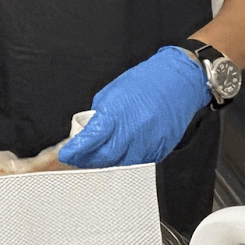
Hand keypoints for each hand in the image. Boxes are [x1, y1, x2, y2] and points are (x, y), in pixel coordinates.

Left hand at [59, 46, 209, 167]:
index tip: (66, 154)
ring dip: (105, 161)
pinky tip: (119, 153)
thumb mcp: (111, 94)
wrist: (178, 82)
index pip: (90, 140)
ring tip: (96, 156)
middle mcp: (133, 131)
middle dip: (87, 160)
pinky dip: (125, 159)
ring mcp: (148, 142)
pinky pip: (138, 161)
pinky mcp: (160, 149)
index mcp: (117, 114)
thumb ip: (99, 116)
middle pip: (104, 157)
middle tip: (77, 158)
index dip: (75, 151)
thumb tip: (87, 133)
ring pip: (120, 162)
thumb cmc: (145, 82)